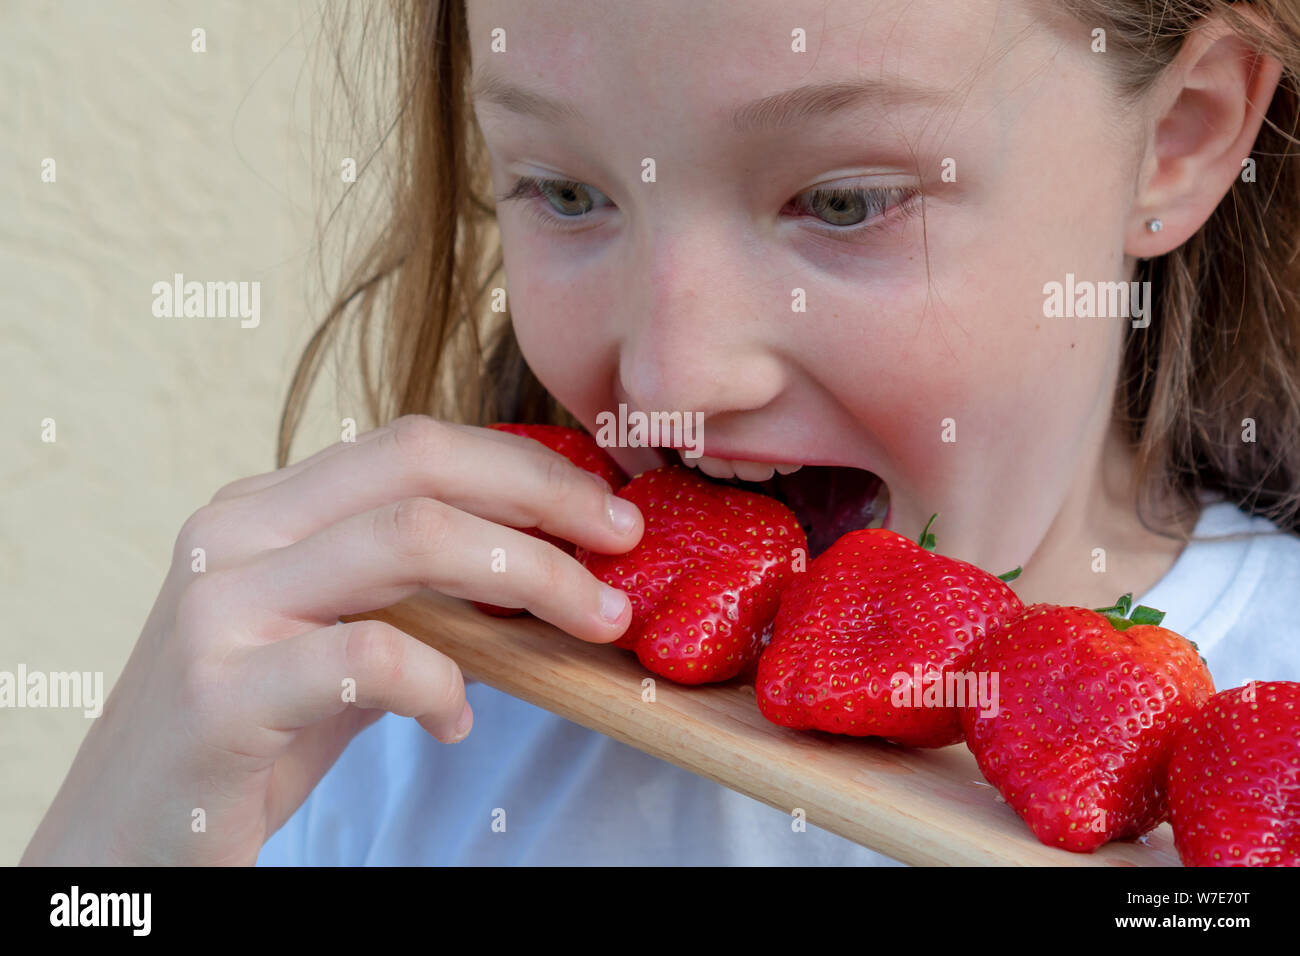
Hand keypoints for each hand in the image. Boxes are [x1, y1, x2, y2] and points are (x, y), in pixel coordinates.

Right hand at [20, 415, 642, 864]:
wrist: (130, 830)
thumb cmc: (251, 729)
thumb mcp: (337, 636)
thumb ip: (418, 594)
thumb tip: (544, 569)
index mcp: (266, 507)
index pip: (416, 444)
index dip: (525, 465)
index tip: (605, 507)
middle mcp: (236, 531)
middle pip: (420, 465)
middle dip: (544, 498)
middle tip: (625, 543)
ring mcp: (220, 604)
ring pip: (407, 538)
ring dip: (529, 577)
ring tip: (590, 624)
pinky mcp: (220, 692)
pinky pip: (371, 659)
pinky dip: (444, 686)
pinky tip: (458, 723)